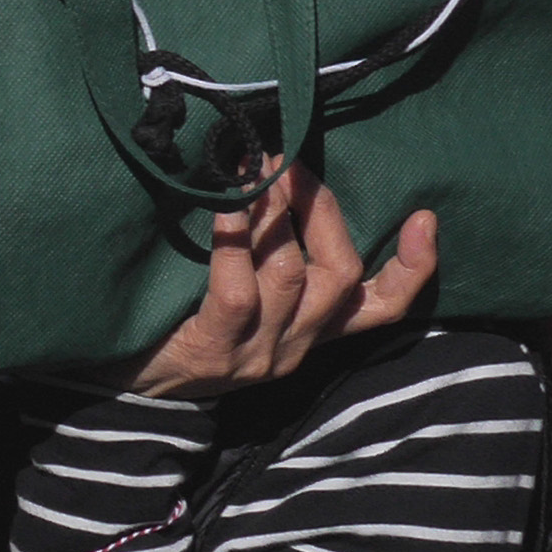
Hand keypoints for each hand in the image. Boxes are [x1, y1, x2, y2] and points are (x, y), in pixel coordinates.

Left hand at [124, 165, 436, 399]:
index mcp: (310, 333)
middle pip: (340, 274)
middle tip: (287, 162)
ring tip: (251, 172)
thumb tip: (277, 177)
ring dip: (275, 215)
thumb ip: (270, 257)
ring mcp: (257, 353)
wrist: (125, 389)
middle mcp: (294, 346)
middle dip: (319, 208)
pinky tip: (223, 205)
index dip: (413, 268)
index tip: (425, 217)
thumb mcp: (240, 298)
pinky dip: (235, 241)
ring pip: (293, 275)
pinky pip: (237, 291)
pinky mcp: (214, 352)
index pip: (381, 308)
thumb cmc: (182, 324)